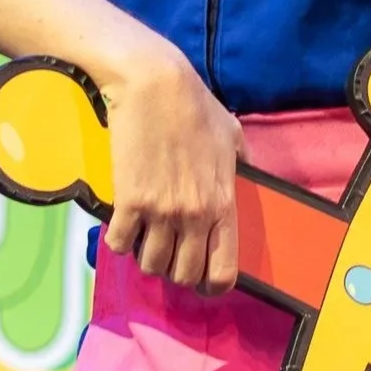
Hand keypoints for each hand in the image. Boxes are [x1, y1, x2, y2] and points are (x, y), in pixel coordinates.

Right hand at [93, 38, 240, 294]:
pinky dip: (120, 240)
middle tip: (170, 249)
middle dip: (176, 269)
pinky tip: (124, 223)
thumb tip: (251, 180)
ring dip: (147, 256)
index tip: (202, 280)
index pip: (223, 271)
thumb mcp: (232, 134)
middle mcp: (194, 215)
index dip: (212, 285)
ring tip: (146, 234)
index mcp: (223, 202)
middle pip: (184, 276)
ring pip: (150, 265)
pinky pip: (120, 245)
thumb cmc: (196, 106)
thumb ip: (243, 164)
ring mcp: (161, 212)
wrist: (155, 85)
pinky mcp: (129, 202)